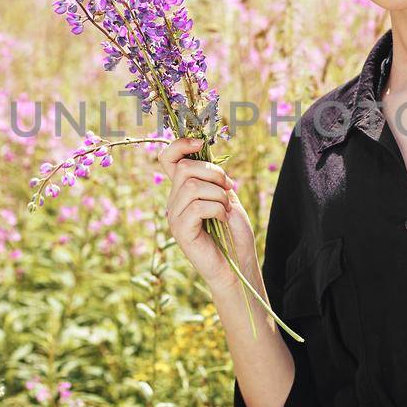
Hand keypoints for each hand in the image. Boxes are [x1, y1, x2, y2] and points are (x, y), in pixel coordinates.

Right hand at [157, 136, 258, 298]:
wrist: (239, 264)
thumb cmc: (234, 232)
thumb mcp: (227, 196)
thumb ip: (214, 177)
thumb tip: (204, 152)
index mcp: (183, 191)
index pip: (168, 159)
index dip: (179, 145)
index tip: (199, 142)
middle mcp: (173, 202)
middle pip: (185, 168)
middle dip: (214, 173)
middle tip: (229, 189)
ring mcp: (174, 217)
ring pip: (193, 186)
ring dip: (218, 194)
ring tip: (226, 209)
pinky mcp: (180, 231)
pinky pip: (198, 206)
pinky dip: (217, 209)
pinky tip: (223, 220)